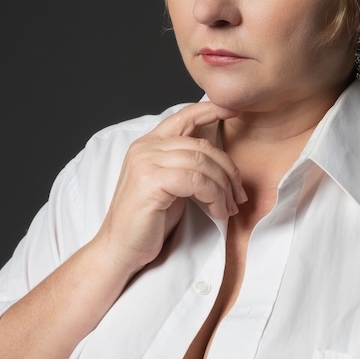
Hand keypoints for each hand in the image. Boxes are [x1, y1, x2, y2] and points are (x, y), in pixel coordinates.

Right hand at [97, 101, 247, 273]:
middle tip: (238, 195)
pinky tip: (217, 212)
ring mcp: (146, 163)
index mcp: (148, 144)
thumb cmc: (147, 221)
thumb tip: (218, 156)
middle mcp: (145, 148)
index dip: (211, 109)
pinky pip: (197, 181)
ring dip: (223, 188)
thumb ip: (186, 165)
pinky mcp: (151, 182)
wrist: (120, 249)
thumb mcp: (170, 186)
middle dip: (227, 170)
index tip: (235, 110)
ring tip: (228, 207)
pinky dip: (214, 197)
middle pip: (201, 145)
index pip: (184, 116)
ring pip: (202, 163)